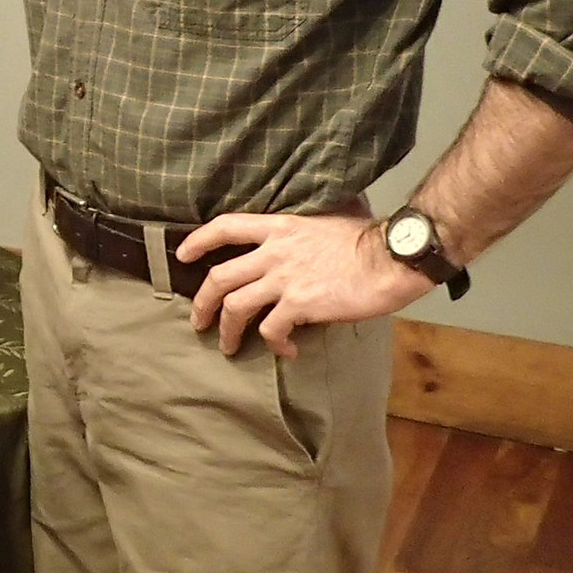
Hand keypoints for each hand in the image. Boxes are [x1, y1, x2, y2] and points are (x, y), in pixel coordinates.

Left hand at [178, 206, 431, 358]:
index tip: (182, 255)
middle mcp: (274, 251)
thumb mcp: (327, 220)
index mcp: (279, 227)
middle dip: (202, 302)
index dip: (199, 240)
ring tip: (228, 346)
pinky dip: (274, 345)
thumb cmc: (366, 239)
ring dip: (227, 330)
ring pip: (235, 306)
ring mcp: (284, 278)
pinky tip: (286, 352)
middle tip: (198, 320)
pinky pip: (271, 330)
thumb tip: (305, 235)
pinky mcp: (299, 304)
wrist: (390, 257)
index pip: (226, 226)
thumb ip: (305, 230)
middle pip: (220, 276)